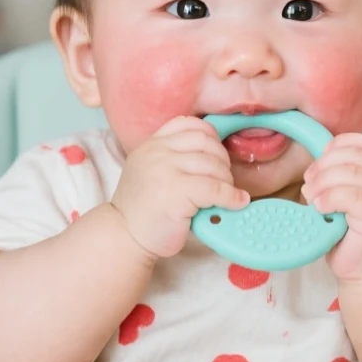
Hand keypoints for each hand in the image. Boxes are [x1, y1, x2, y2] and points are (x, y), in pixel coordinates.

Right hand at [110, 116, 248, 258]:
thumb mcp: (152, 172)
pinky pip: (215, 188)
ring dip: (227, 180)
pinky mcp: (177, 190)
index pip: (188, 124)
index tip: (217, 154)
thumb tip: (217, 156)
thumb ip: (174, 159)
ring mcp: (166, 169)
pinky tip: (236, 203)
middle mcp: (157, 152)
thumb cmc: (144, 209)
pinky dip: (231, 196)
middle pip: (206, 142)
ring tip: (225, 194)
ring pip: (213, 165)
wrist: (125, 237)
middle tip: (223, 180)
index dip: (210, 136)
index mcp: (152, 144)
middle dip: (222, 160)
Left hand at [301, 133, 361, 281]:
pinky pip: (351, 194)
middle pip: (352, 156)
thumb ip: (340, 181)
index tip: (320, 162)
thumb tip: (314, 168)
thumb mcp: (347, 202)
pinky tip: (321, 208)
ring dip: (323, 182)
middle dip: (323, 166)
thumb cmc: (354, 239)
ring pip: (350, 172)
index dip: (337, 147)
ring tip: (312, 199)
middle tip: (309, 185)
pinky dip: (330, 197)